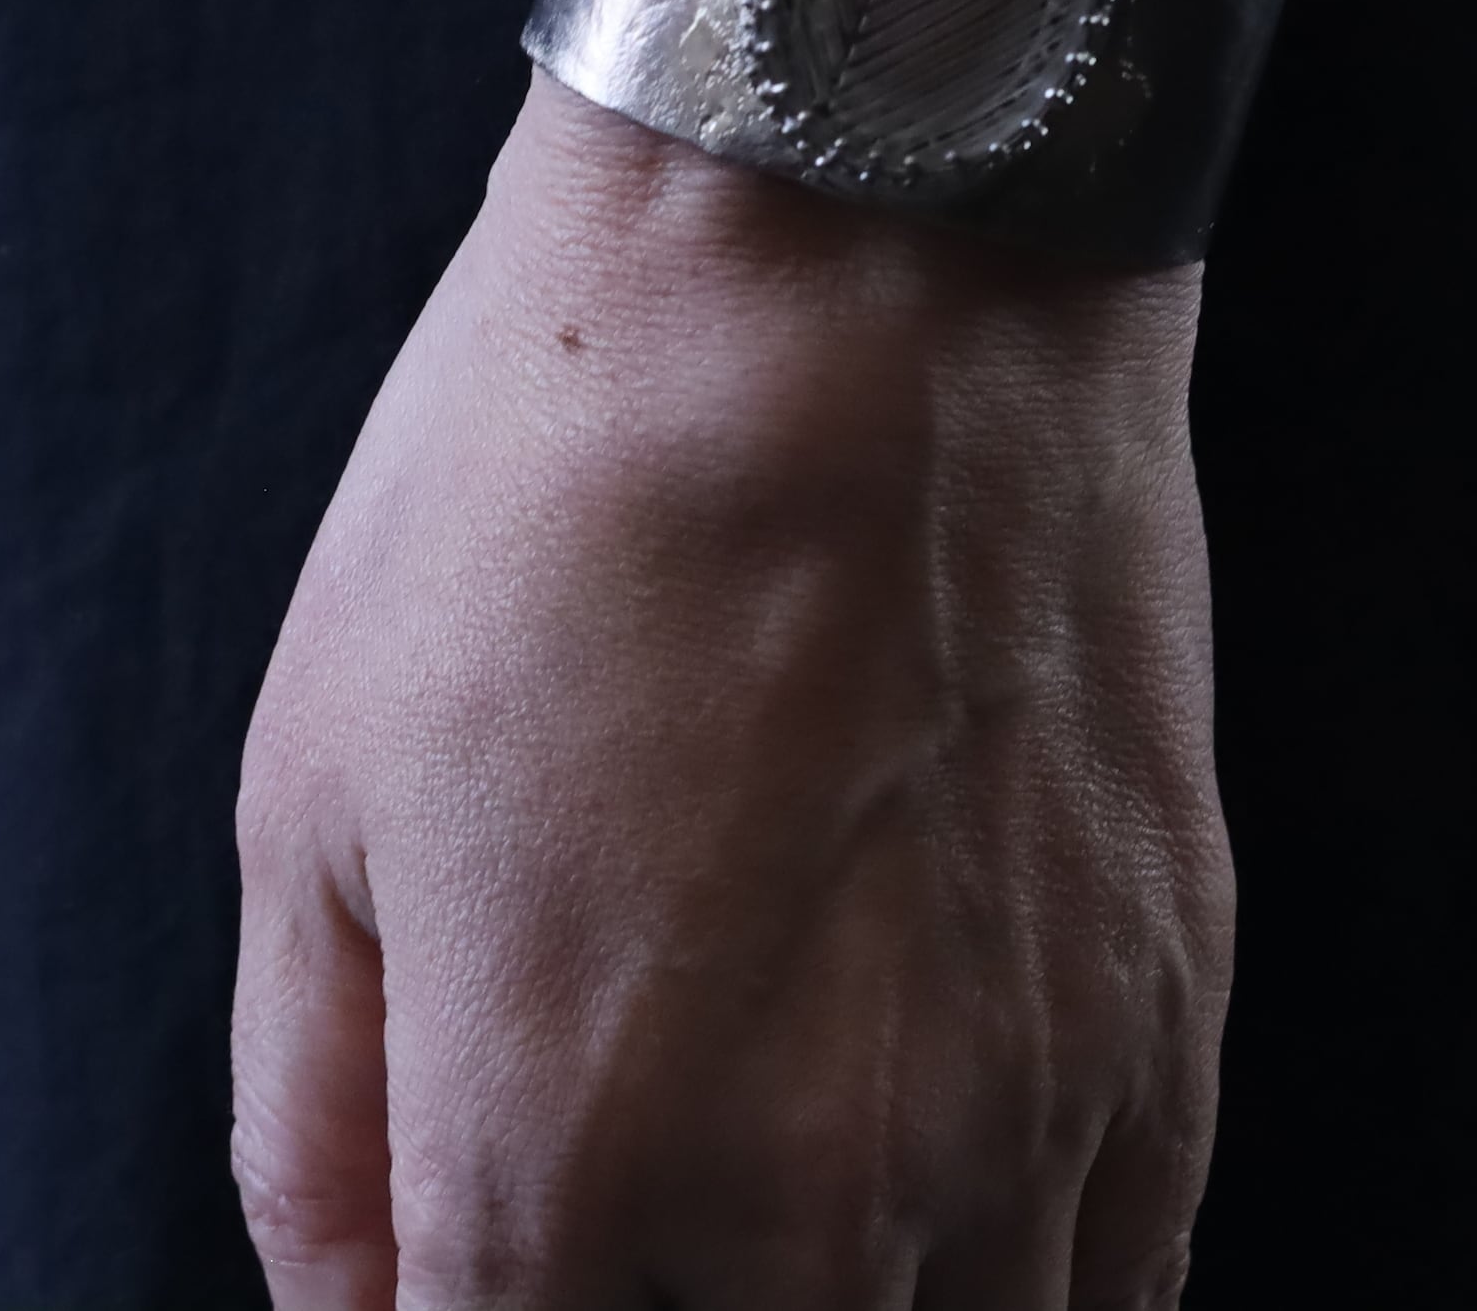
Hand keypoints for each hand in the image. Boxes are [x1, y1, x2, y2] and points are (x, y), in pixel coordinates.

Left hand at [231, 76, 1230, 1307]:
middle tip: (595, 1212)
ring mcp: (1021, 1125)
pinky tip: (941, 1228)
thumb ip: (313, 1129)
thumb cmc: (556, 496)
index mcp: (557, 1160)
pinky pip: (1117, 1296)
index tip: (451, 1277)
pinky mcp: (1164, 1024)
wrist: (855, 269)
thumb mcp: (313, 803)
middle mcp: (809, 1201)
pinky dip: (1017, 1298)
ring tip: (759, 1208)